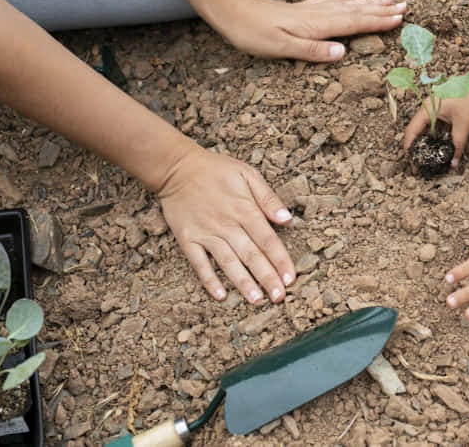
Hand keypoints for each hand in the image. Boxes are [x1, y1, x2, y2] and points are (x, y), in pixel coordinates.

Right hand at [157, 146, 295, 304]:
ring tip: (256, 300)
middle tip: (280, 297)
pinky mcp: (187, 239)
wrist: (177, 168)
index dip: (281, 260)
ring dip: (243, 282)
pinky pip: (199, 263)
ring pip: (228, 262)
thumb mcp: (247, 174)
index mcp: (244, 208)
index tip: (292, 278)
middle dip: (267, 277)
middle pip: (251, 255)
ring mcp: (206, 233)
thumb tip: (287, 219)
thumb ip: (268, 198)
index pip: (268, 240)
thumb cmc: (216, 170)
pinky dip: (209, 280)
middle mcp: (226, 224)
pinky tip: (220, 296)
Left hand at [204, 0, 404, 60]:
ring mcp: (310, 9)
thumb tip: (343, 52)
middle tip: (405, 7)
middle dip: (381, 11)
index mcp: (315, 26)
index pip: (353, 24)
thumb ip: (312, 50)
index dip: (377, 22)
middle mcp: (317, 14)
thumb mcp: (279, 48)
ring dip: (370, 3)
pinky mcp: (302, 8)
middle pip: (356, 12)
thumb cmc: (251, 33)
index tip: (400, 19)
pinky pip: (332, 1)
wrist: (228, 8)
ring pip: (347, 5)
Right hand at [403, 78, 468, 166]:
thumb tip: (453, 162)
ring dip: (431, 144)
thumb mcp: (464, 125)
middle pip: (418, 131)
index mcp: (428, 109)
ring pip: (430, 130)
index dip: (410, 149)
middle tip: (420, 166)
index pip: (412, 132)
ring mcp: (438, 108)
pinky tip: (444, 148)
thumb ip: (457, 145)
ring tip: (432, 160)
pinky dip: (441, 137)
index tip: (413, 165)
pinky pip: (440, 126)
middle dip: (419, 149)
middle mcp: (430, 108)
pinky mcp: (447, 110)